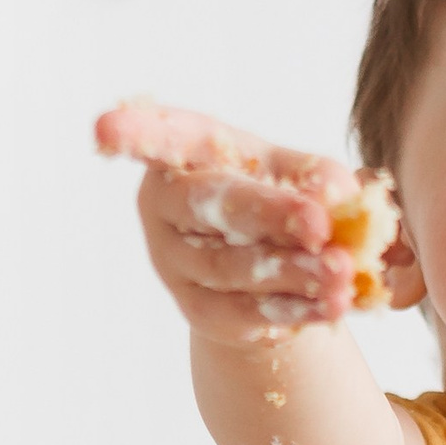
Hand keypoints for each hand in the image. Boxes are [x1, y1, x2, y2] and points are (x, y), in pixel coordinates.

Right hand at [97, 100, 395, 351]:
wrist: (272, 267)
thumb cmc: (280, 198)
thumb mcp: (299, 175)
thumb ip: (319, 178)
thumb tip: (338, 196)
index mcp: (185, 151)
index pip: (157, 136)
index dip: (131, 132)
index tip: (103, 131)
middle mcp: (167, 204)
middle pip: (210, 205)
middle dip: (268, 214)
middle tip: (319, 224)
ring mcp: (175, 261)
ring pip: (230, 267)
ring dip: (291, 272)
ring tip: (342, 274)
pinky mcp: (197, 309)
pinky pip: (242, 313)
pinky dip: (292, 309)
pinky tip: (331, 305)